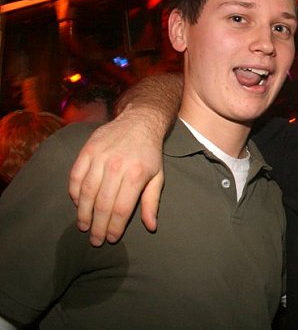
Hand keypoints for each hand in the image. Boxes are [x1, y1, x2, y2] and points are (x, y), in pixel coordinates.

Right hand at [68, 108, 164, 245]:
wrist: (139, 122)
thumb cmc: (149, 153)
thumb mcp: (158, 177)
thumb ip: (152, 202)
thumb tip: (151, 226)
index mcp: (136, 175)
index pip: (121, 209)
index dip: (114, 227)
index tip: (111, 239)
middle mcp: (116, 166)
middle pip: (102, 204)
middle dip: (97, 226)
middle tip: (95, 240)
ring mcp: (99, 157)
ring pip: (86, 192)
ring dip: (83, 213)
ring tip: (84, 226)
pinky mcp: (87, 150)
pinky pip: (75, 176)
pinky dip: (74, 192)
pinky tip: (78, 204)